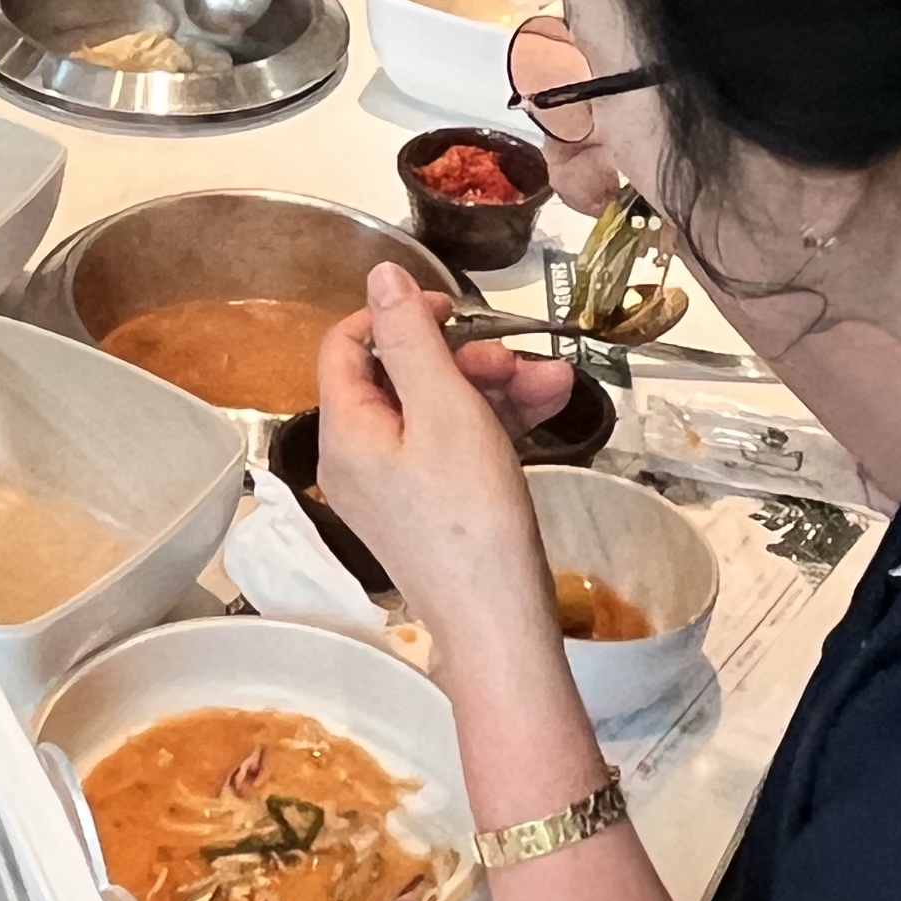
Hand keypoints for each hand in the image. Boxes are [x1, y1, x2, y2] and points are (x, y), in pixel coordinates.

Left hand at [311, 265, 572, 650]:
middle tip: (516, 359)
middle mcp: (360, 457)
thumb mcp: (444, 410)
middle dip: (465, 357)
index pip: (347, 346)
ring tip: (554, 382)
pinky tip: (549, 406)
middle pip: (402, 376)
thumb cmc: (471, 519)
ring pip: (440, 409)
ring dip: (495, 386)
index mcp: (346, 432)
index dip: (395, 315)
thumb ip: (411, 337)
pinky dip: (497, 422)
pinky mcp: (433, 508)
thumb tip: (380, 275)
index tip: (451, 309)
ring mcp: (397, 486)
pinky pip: (457, 444)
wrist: (501, 626)